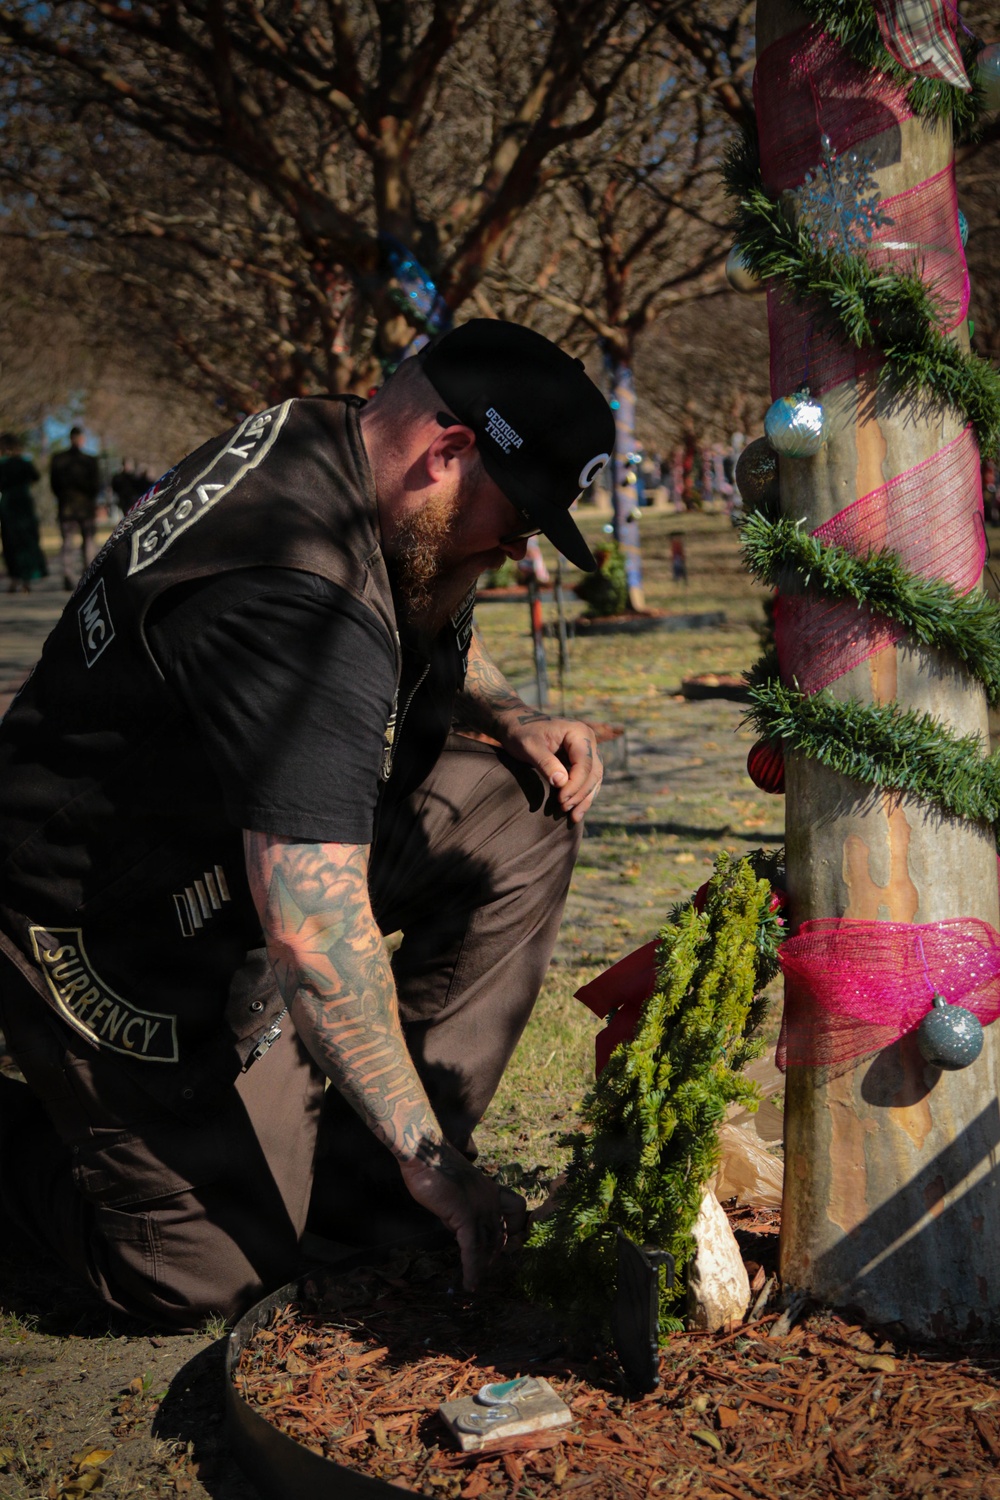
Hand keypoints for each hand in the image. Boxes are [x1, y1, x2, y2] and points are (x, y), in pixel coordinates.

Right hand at [398, 1141, 526, 1289]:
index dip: (508, 1231)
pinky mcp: (465, 1216)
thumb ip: (460, 1207)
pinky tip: (470, 1283)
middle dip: (493, 1254)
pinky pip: (471, 1249)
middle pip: (500, 1233)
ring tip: (477, 1282)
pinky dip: (472, 1268)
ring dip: (483, 1267)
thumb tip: (456, 1226)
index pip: (513, 1213)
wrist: (425, 1153)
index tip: (497, 1247)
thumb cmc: (434, 1166)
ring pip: (487, 1245)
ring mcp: (480, 1208)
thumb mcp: (455, 1190)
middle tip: (485, 1270)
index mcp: (490, 1190)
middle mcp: (490, 1200)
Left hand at [498, 714, 602, 822]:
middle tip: (564, 808)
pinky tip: (575, 812)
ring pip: (594, 779)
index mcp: (579, 732)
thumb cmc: (521, 733)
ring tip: (573, 817)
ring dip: (585, 798)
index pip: (585, 763)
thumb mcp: (529, 746)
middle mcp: (588, 740)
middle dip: (580, 793)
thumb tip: (562, 783)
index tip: (561, 800)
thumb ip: (545, 762)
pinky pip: (588, 781)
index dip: (575, 784)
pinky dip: (582, 796)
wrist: (517, 725)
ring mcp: (587, 751)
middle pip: (593, 772)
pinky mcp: (581, 761)